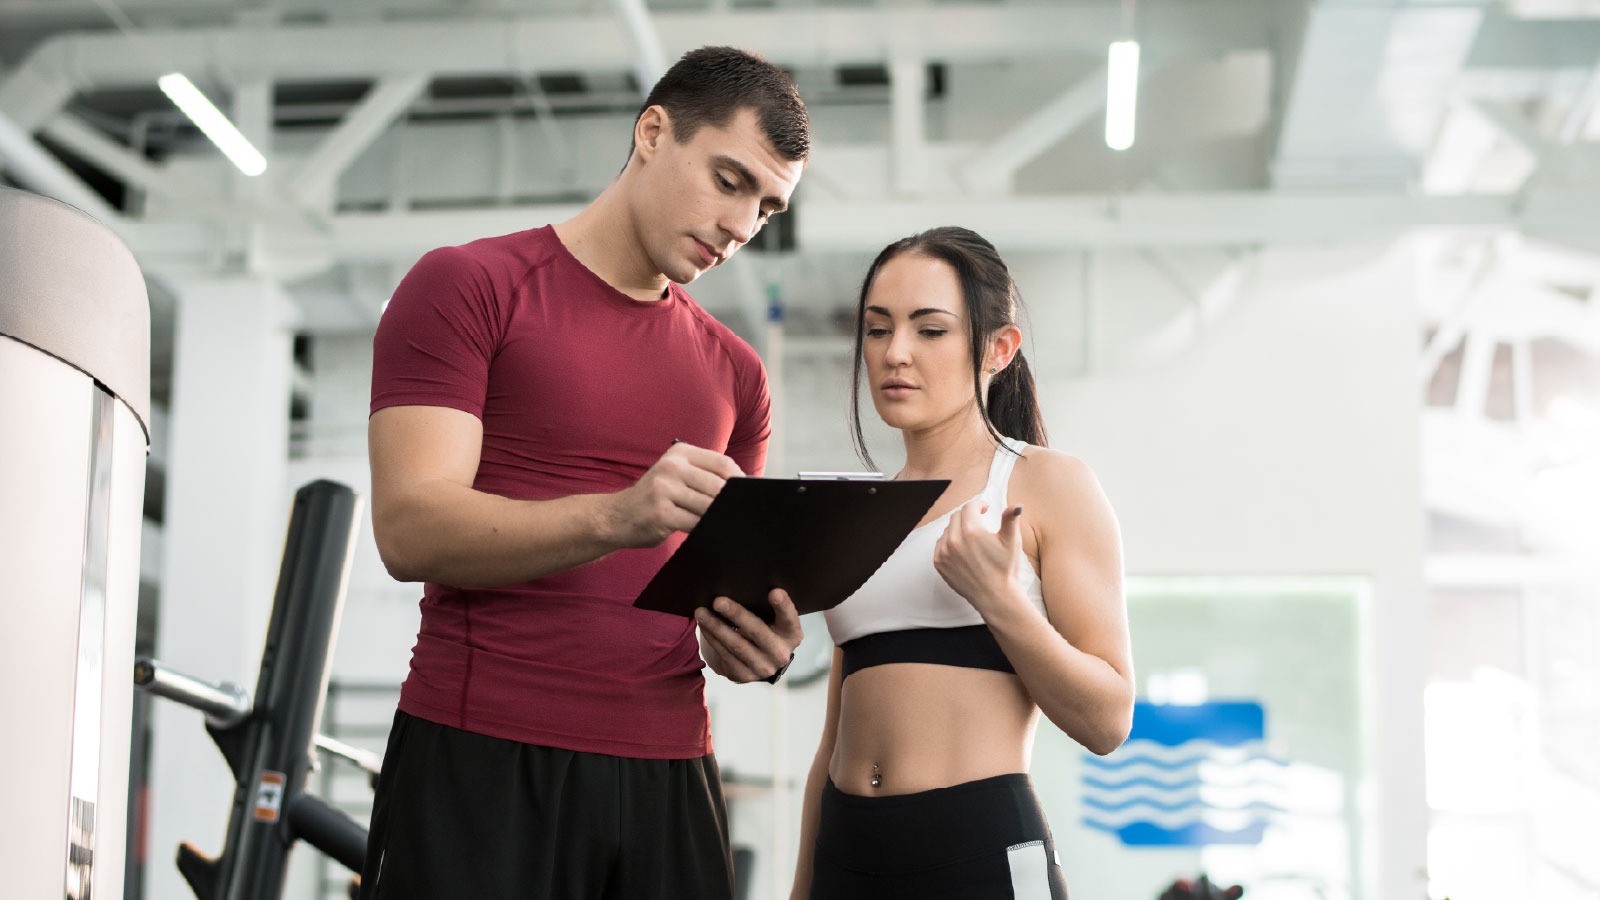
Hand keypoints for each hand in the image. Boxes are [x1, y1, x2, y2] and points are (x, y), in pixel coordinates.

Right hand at [606, 442, 742, 547]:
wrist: (616, 516)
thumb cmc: (655, 497)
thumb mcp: (676, 475)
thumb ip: (704, 475)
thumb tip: (745, 488)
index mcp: (679, 452)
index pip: (722, 464)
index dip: (740, 481)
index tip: (748, 494)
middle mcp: (671, 466)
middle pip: (718, 486)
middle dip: (731, 502)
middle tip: (738, 513)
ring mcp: (664, 489)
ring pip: (709, 506)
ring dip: (718, 517)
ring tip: (721, 522)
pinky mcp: (661, 514)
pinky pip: (695, 523)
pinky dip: (705, 528)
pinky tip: (705, 531)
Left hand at [695, 589, 803, 682]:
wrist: (759, 660)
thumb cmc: (764, 629)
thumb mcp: (773, 620)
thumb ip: (765, 607)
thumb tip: (740, 585)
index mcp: (791, 635)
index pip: (790, 618)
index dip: (783, 606)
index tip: (774, 592)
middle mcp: (780, 653)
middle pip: (757, 631)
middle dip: (736, 614)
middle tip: (718, 601)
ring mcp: (762, 667)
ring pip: (736, 644)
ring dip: (715, 626)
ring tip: (701, 612)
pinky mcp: (743, 675)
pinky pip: (724, 654)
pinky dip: (712, 638)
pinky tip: (704, 626)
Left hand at [933, 502, 1025, 615]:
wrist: (996, 597)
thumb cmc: (1005, 569)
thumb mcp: (1012, 542)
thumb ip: (1010, 520)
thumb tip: (1016, 506)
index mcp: (972, 531)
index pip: (970, 507)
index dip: (979, 505)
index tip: (985, 509)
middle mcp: (954, 540)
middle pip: (957, 516)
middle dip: (969, 516)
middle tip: (980, 522)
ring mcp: (944, 552)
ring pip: (948, 529)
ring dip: (958, 529)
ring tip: (973, 539)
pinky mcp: (939, 563)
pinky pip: (940, 544)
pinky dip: (950, 542)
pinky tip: (963, 550)